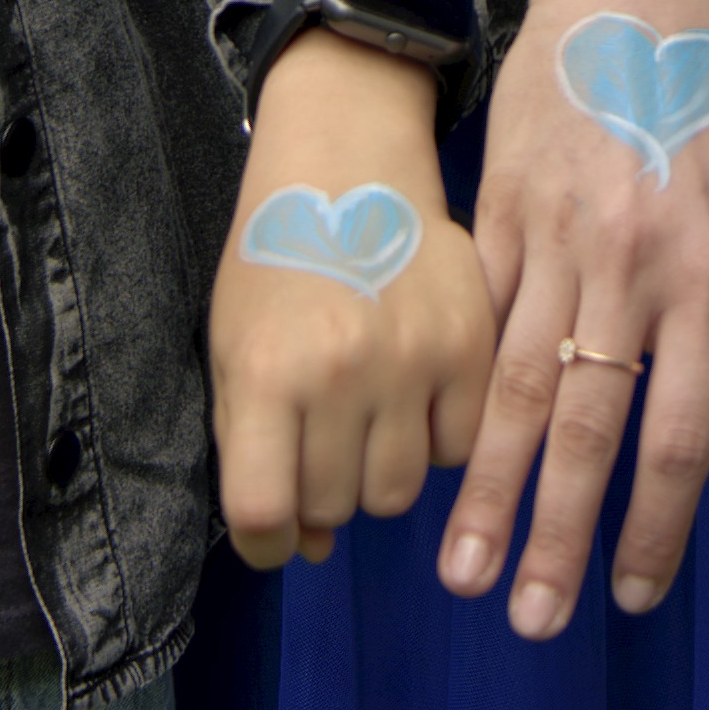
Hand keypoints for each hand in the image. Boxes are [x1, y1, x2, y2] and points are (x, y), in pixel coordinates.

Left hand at [208, 27, 499, 567]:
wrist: (347, 162)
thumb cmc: (275, 261)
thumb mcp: (238, 350)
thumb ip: (255, 449)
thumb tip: (308, 548)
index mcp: (268, 374)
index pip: (263, 514)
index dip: (264, 544)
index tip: (274, 532)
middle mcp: (342, 373)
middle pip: (336, 507)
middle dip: (320, 493)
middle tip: (320, 442)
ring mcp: (413, 359)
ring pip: (398, 490)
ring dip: (376, 472)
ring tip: (365, 418)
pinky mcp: (470, 343)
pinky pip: (459, 447)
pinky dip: (434, 439)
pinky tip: (414, 395)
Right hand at [435, 0, 708, 640]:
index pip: (681, 434)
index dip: (656, 525)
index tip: (628, 595)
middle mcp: (634, 269)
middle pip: (588, 428)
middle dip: (557, 536)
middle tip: (531, 622)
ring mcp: (559, 238)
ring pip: (513, 388)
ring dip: (487, 490)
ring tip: (462, 572)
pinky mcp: (500, 209)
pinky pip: (475, 319)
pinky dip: (454, 394)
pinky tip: (429, 456)